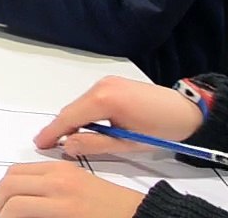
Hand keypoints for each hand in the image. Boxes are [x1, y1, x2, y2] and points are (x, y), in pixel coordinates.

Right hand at [0, 162, 143, 217]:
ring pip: (16, 171)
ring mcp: (62, 170)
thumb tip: (18, 217)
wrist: (138, 215)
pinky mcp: (67, 166)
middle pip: (9, 183)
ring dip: (7, 187)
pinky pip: (32, 167)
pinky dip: (22, 179)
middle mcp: (59, 181)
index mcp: (62, 203)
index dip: (4, 216)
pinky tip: (28, 193)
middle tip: (1, 213)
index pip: (15, 206)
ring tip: (11, 203)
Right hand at [33, 75, 203, 156]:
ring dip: (73, 120)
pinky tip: (86, 126)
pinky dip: (84, 113)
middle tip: (50, 144)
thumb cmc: (162, 128)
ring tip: (70, 138)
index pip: (69, 117)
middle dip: (61, 127)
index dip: (53, 132)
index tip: (40, 143)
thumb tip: (68, 145)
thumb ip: (94, 144)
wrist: (187, 112)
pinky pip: (89, 99)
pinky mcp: (112, 83)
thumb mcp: (127, 143)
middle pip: (72, 109)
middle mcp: (102, 86)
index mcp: (104, 99)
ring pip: (80, 104)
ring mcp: (106, 82)